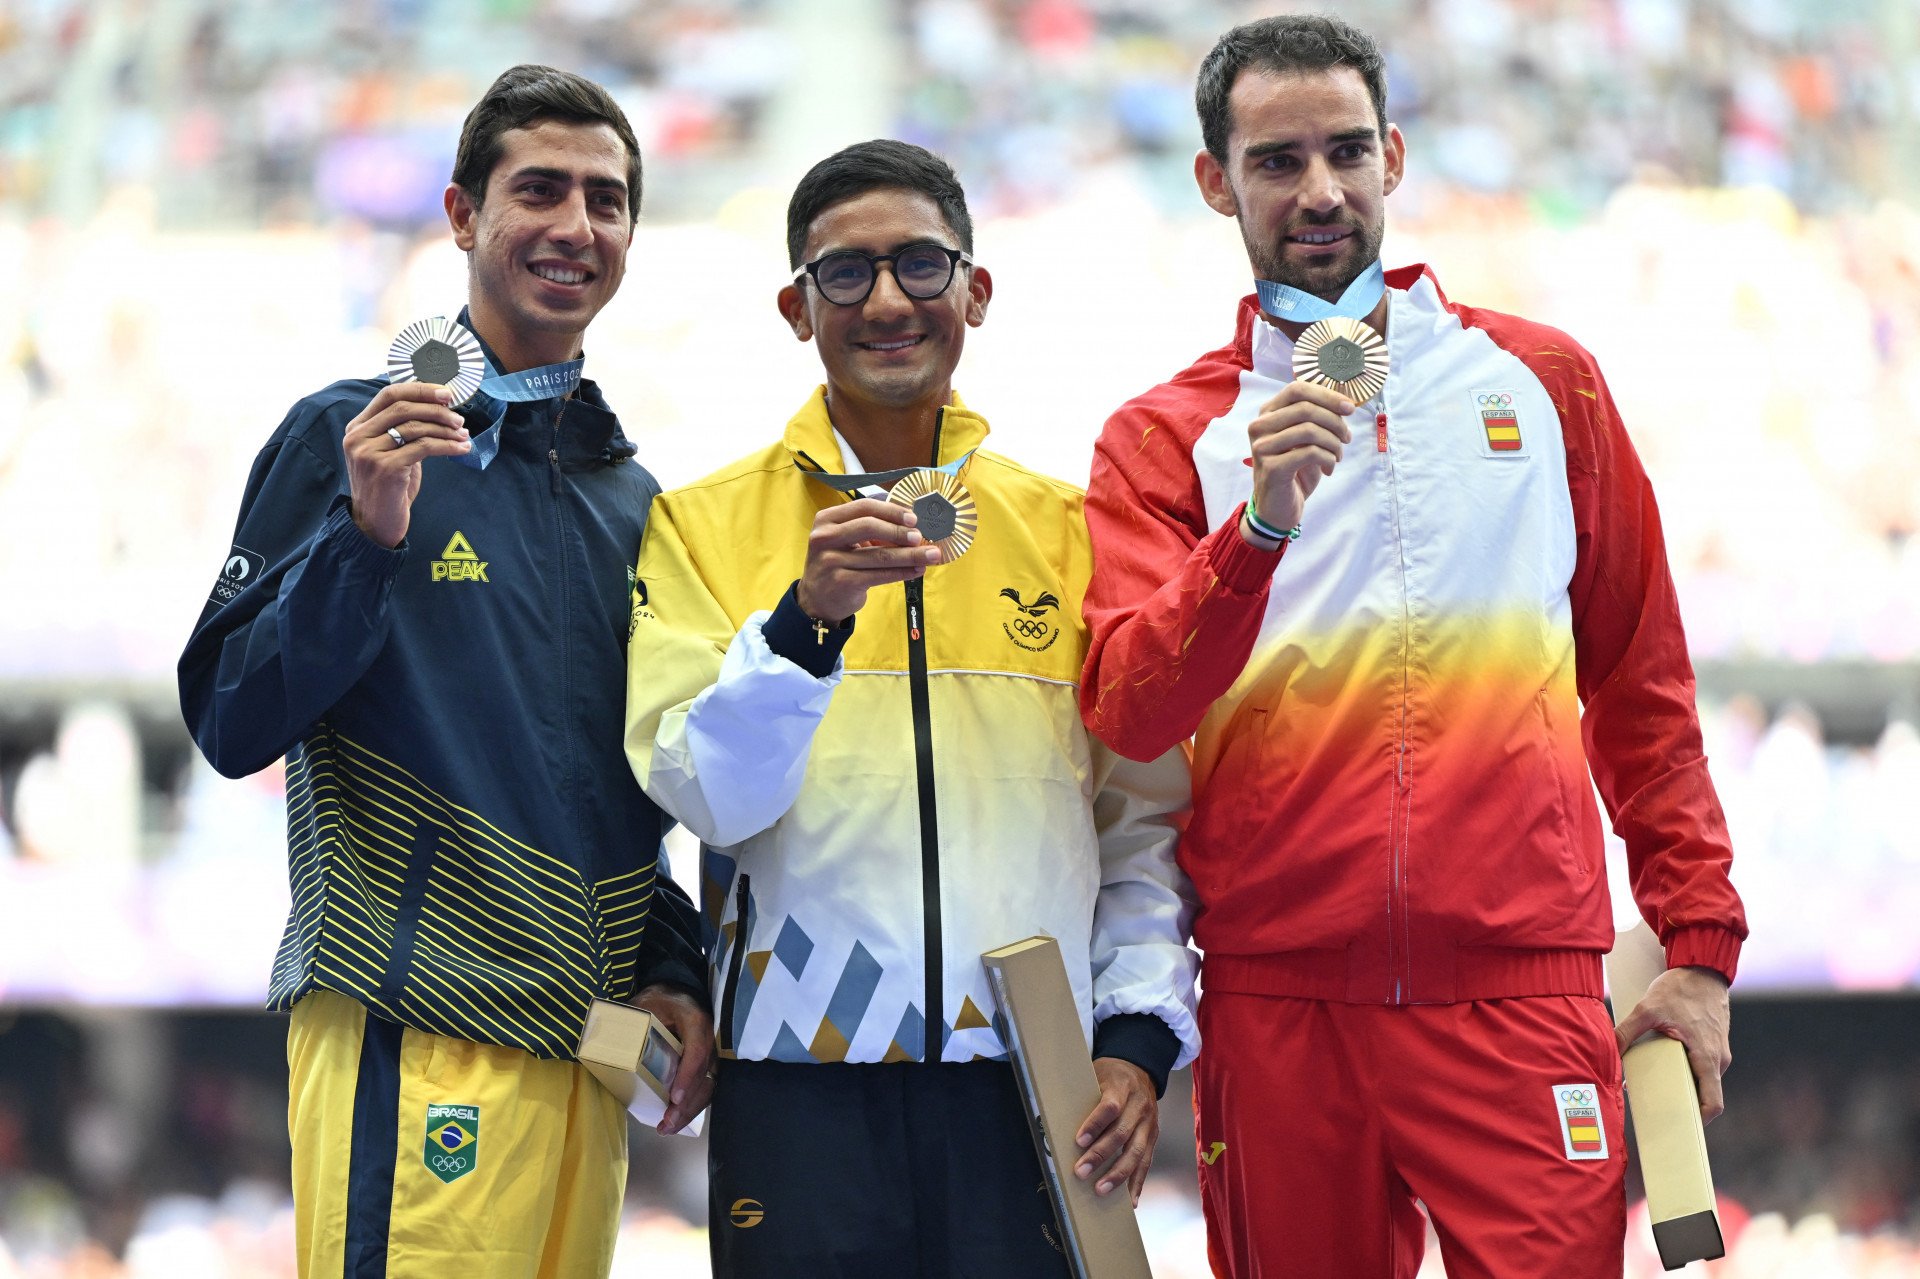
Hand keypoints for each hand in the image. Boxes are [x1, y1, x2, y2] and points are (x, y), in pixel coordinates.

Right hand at [343, 383, 471, 547]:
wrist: (376, 524)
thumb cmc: (389, 488)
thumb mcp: (392, 453)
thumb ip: (404, 430)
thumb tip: (440, 409)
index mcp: (357, 427)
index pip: (389, 394)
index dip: (420, 390)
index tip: (447, 394)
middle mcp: (358, 437)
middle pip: (404, 407)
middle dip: (436, 409)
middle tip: (459, 417)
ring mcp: (369, 452)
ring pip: (416, 427)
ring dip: (445, 429)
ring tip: (463, 435)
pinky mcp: (386, 468)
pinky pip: (424, 448)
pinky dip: (447, 446)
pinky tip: (462, 449)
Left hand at [633, 983, 715, 1133]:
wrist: (677, 991)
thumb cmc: (658, 999)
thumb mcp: (644, 1005)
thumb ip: (630, 1024)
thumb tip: (603, 1044)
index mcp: (694, 1021)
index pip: (697, 1050)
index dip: (687, 1076)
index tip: (674, 1099)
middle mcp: (708, 1039)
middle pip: (704, 1076)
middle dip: (687, 1104)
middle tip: (666, 1124)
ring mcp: (710, 1053)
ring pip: (707, 1087)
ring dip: (689, 1111)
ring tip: (667, 1128)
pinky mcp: (706, 1065)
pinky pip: (703, 1088)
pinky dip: (690, 1107)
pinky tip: (674, 1121)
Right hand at [796, 498, 940, 623]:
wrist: (816, 599)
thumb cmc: (837, 562)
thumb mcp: (844, 539)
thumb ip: (869, 528)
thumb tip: (910, 524)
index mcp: (827, 519)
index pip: (864, 507)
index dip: (891, 511)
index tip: (912, 518)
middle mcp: (825, 537)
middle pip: (869, 526)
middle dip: (899, 531)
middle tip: (920, 537)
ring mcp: (831, 560)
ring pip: (879, 555)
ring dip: (910, 555)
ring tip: (930, 555)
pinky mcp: (842, 582)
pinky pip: (879, 575)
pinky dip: (902, 572)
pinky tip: (917, 571)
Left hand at [1073, 1058, 1157, 1204]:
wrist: (1140, 1068)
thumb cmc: (1110, 1075)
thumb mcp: (1096, 1075)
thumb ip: (1084, 1097)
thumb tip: (1056, 1123)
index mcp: (1122, 1087)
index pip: (1109, 1107)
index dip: (1094, 1124)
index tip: (1078, 1141)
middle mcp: (1139, 1106)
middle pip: (1121, 1133)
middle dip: (1100, 1155)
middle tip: (1080, 1172)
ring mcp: (1149, 1123)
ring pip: (1137, 1152)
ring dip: (1118, 1174)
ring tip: (1101, 1190)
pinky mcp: (1154, 1136)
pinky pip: (1147, 1162)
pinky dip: (1138, 1182)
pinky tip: (1130, 1201)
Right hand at [1244, 381, 1352, 538]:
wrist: (1278, 507)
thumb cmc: (1295, 470)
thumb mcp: (1305, 439)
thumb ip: (1317, 418)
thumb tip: (1344, 403)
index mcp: (1267, 414)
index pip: (1297, 389)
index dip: (1327, 395)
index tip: (1349, 408)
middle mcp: (1259, 427)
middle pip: (1305, 408)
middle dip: (1335, 422)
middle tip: (1346, 438)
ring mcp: (1262, 447)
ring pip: (1310, 430)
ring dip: (1333, 443)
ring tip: (1338, 456)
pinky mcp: (1271, 467)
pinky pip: (1310, 453)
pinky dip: (1328, 459)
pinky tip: (1329, 469)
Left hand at [1615, 966, 1731, 1122]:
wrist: (1703, 965)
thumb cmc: (1681, 988)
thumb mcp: (1648, 1009)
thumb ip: (1627, 1032)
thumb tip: (1607, 1051)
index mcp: (1708, 1058)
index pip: (1713, 1103)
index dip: (1699, 1121)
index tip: (1681, 1130)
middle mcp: (1718, 1059)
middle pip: (1703, 1093)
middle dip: (1682, 1104)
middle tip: (1657, 1112)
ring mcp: (1717, 1050)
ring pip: (1701, 1077)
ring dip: (1681, 1084)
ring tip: (1653, 1087)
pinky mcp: (1712, 1040)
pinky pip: (1700, 1063)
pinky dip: (1684, 1068)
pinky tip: (1661, 1064)